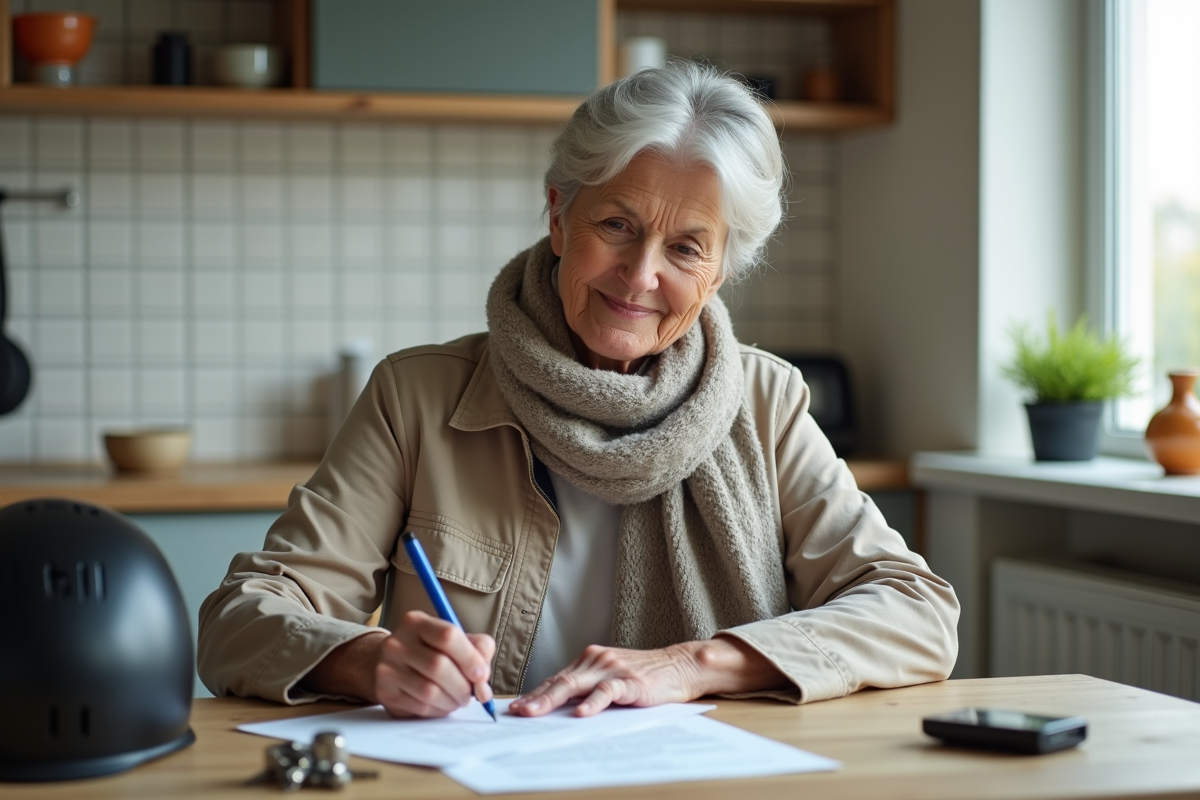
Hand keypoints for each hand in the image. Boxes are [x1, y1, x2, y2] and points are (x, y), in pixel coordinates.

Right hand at [299, 611, 495, 718]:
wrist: (389, 663)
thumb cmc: (430, 650)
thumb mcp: (454, 640)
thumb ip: (478, 650)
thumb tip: (483, 681)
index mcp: (416, 622)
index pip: (447, 636)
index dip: (470, 658)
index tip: (482, 675)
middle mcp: (397, 642)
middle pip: (438, 666)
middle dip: (463, 686)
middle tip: (472, 694)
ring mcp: (387, 668)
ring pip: (429, 691)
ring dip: (452, 701)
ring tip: (458, 700)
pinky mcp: (386, 693)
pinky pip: (420, 707)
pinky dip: (439, 710)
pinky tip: (442, 704)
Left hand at [509, 642, 705, 717]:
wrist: (679, 666)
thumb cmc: (645, 676)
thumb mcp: (611, 678)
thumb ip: (589, 689)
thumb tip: (561, 710)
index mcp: (590, 660)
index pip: (556, 678)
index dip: (535, 693)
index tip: (516, 707)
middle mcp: (597, 660)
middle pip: (560, 681)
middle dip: (536, 697)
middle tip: (518, 711)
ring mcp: (612, 669)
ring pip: (576, 685)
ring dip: (552, 700)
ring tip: (535, 712)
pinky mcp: (630, 681)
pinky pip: (606, 691)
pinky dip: (592, 703)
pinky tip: (581, 714)